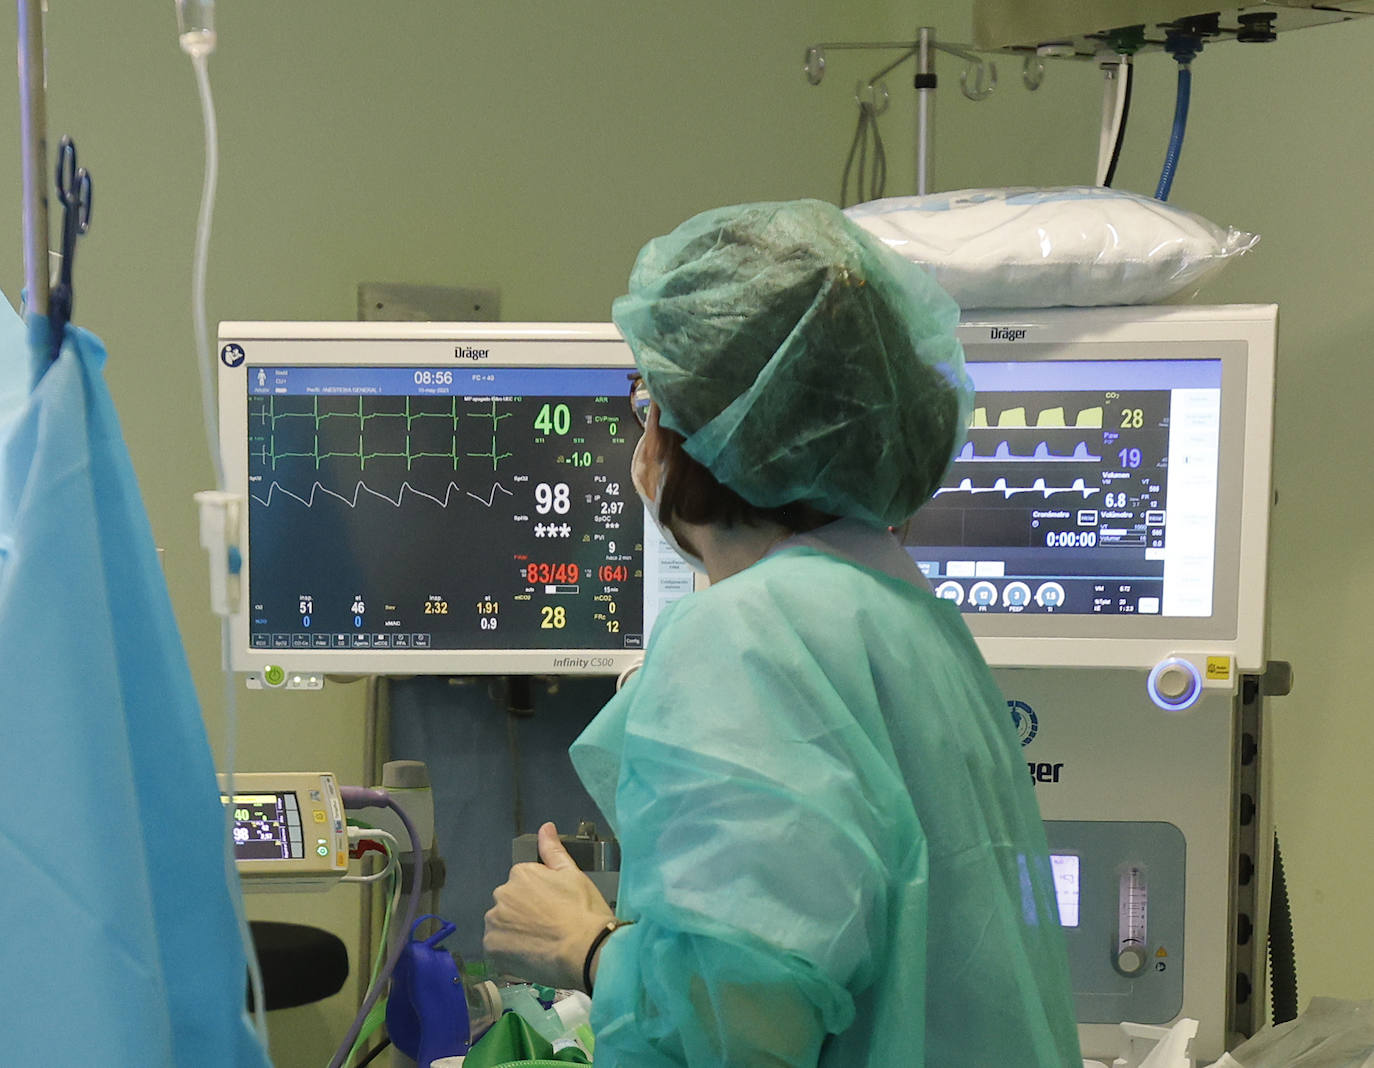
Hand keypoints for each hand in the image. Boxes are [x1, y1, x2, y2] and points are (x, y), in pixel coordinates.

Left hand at [483, 822, 614, 990]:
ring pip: (503, 927)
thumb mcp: (573, 874)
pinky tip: (531, 956)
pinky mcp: (492, 948)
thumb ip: (553, 851)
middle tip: (549, 928)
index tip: (555, 910)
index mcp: (520, 873)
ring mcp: (495, 922)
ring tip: (541, 944)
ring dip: (515, 934)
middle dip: (524, 915)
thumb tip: (545, 827)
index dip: (541, 899)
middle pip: (510, 904)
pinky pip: (498, 949)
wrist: (584, 949)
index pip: (524, 884)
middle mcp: (502, 894)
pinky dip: (510, 953)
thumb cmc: (583, 911)